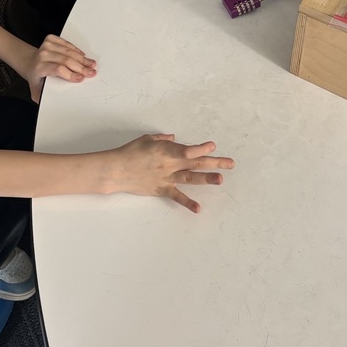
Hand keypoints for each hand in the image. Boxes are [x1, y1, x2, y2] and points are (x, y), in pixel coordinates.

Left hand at [20, 34, 96, 101]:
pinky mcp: (50, 39)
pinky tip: (82, 56)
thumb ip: (44, 98)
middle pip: (65, 60)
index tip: (81, 78)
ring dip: (82, 58)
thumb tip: (56, 105)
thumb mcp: (37, 91)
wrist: (30, 63)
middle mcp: (42, 55)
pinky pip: (67, 43)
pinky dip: (76, 50)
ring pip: (68, 51)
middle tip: (92, 72)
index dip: (71, 73)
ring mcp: (46, 45)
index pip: (58, 69)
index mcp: (39, 67)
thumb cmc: (36, 78)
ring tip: (91, 64)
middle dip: (81, 67)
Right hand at [107, 134, 234, 212]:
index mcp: (167, 149)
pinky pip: (177, 196)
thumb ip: (162, 139)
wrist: (116, 169)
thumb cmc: (130, 152)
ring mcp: (167, 178)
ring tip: (221, 180)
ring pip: (190, 178)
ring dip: (207, 179)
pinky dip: (187, 202)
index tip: (212, 146)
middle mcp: (170, 164)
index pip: (188, 149)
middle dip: (215, 162)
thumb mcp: (147, 139)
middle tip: (230, 163)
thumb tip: (173, 138)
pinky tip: (198, 208)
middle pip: (196, 162)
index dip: (201, 148)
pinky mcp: (162, 189)